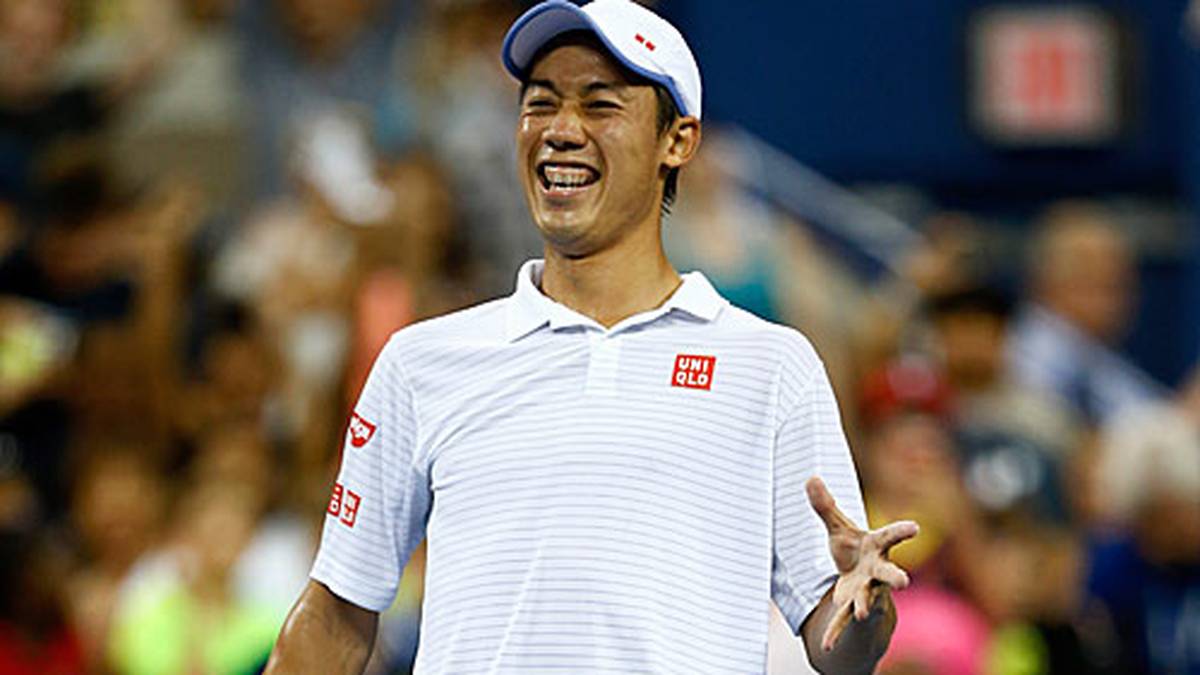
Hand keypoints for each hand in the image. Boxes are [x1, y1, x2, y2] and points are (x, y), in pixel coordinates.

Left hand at [806, 477, 917, 651]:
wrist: (859, 581)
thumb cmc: (853, 550)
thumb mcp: (838, 528)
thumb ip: (825, 506)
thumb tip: (809, 477)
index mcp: (876, 547)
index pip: (891, 536)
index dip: (903, 531)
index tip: (915, 527)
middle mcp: (878, 571)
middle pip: (889, 574)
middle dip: (896, 578)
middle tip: (904, 581)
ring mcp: (868, 592)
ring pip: (869, 600)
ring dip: (865, 606)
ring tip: (860, 612)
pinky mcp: (854, 608)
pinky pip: (844, 622)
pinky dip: (835, 633)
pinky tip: (825, 646)